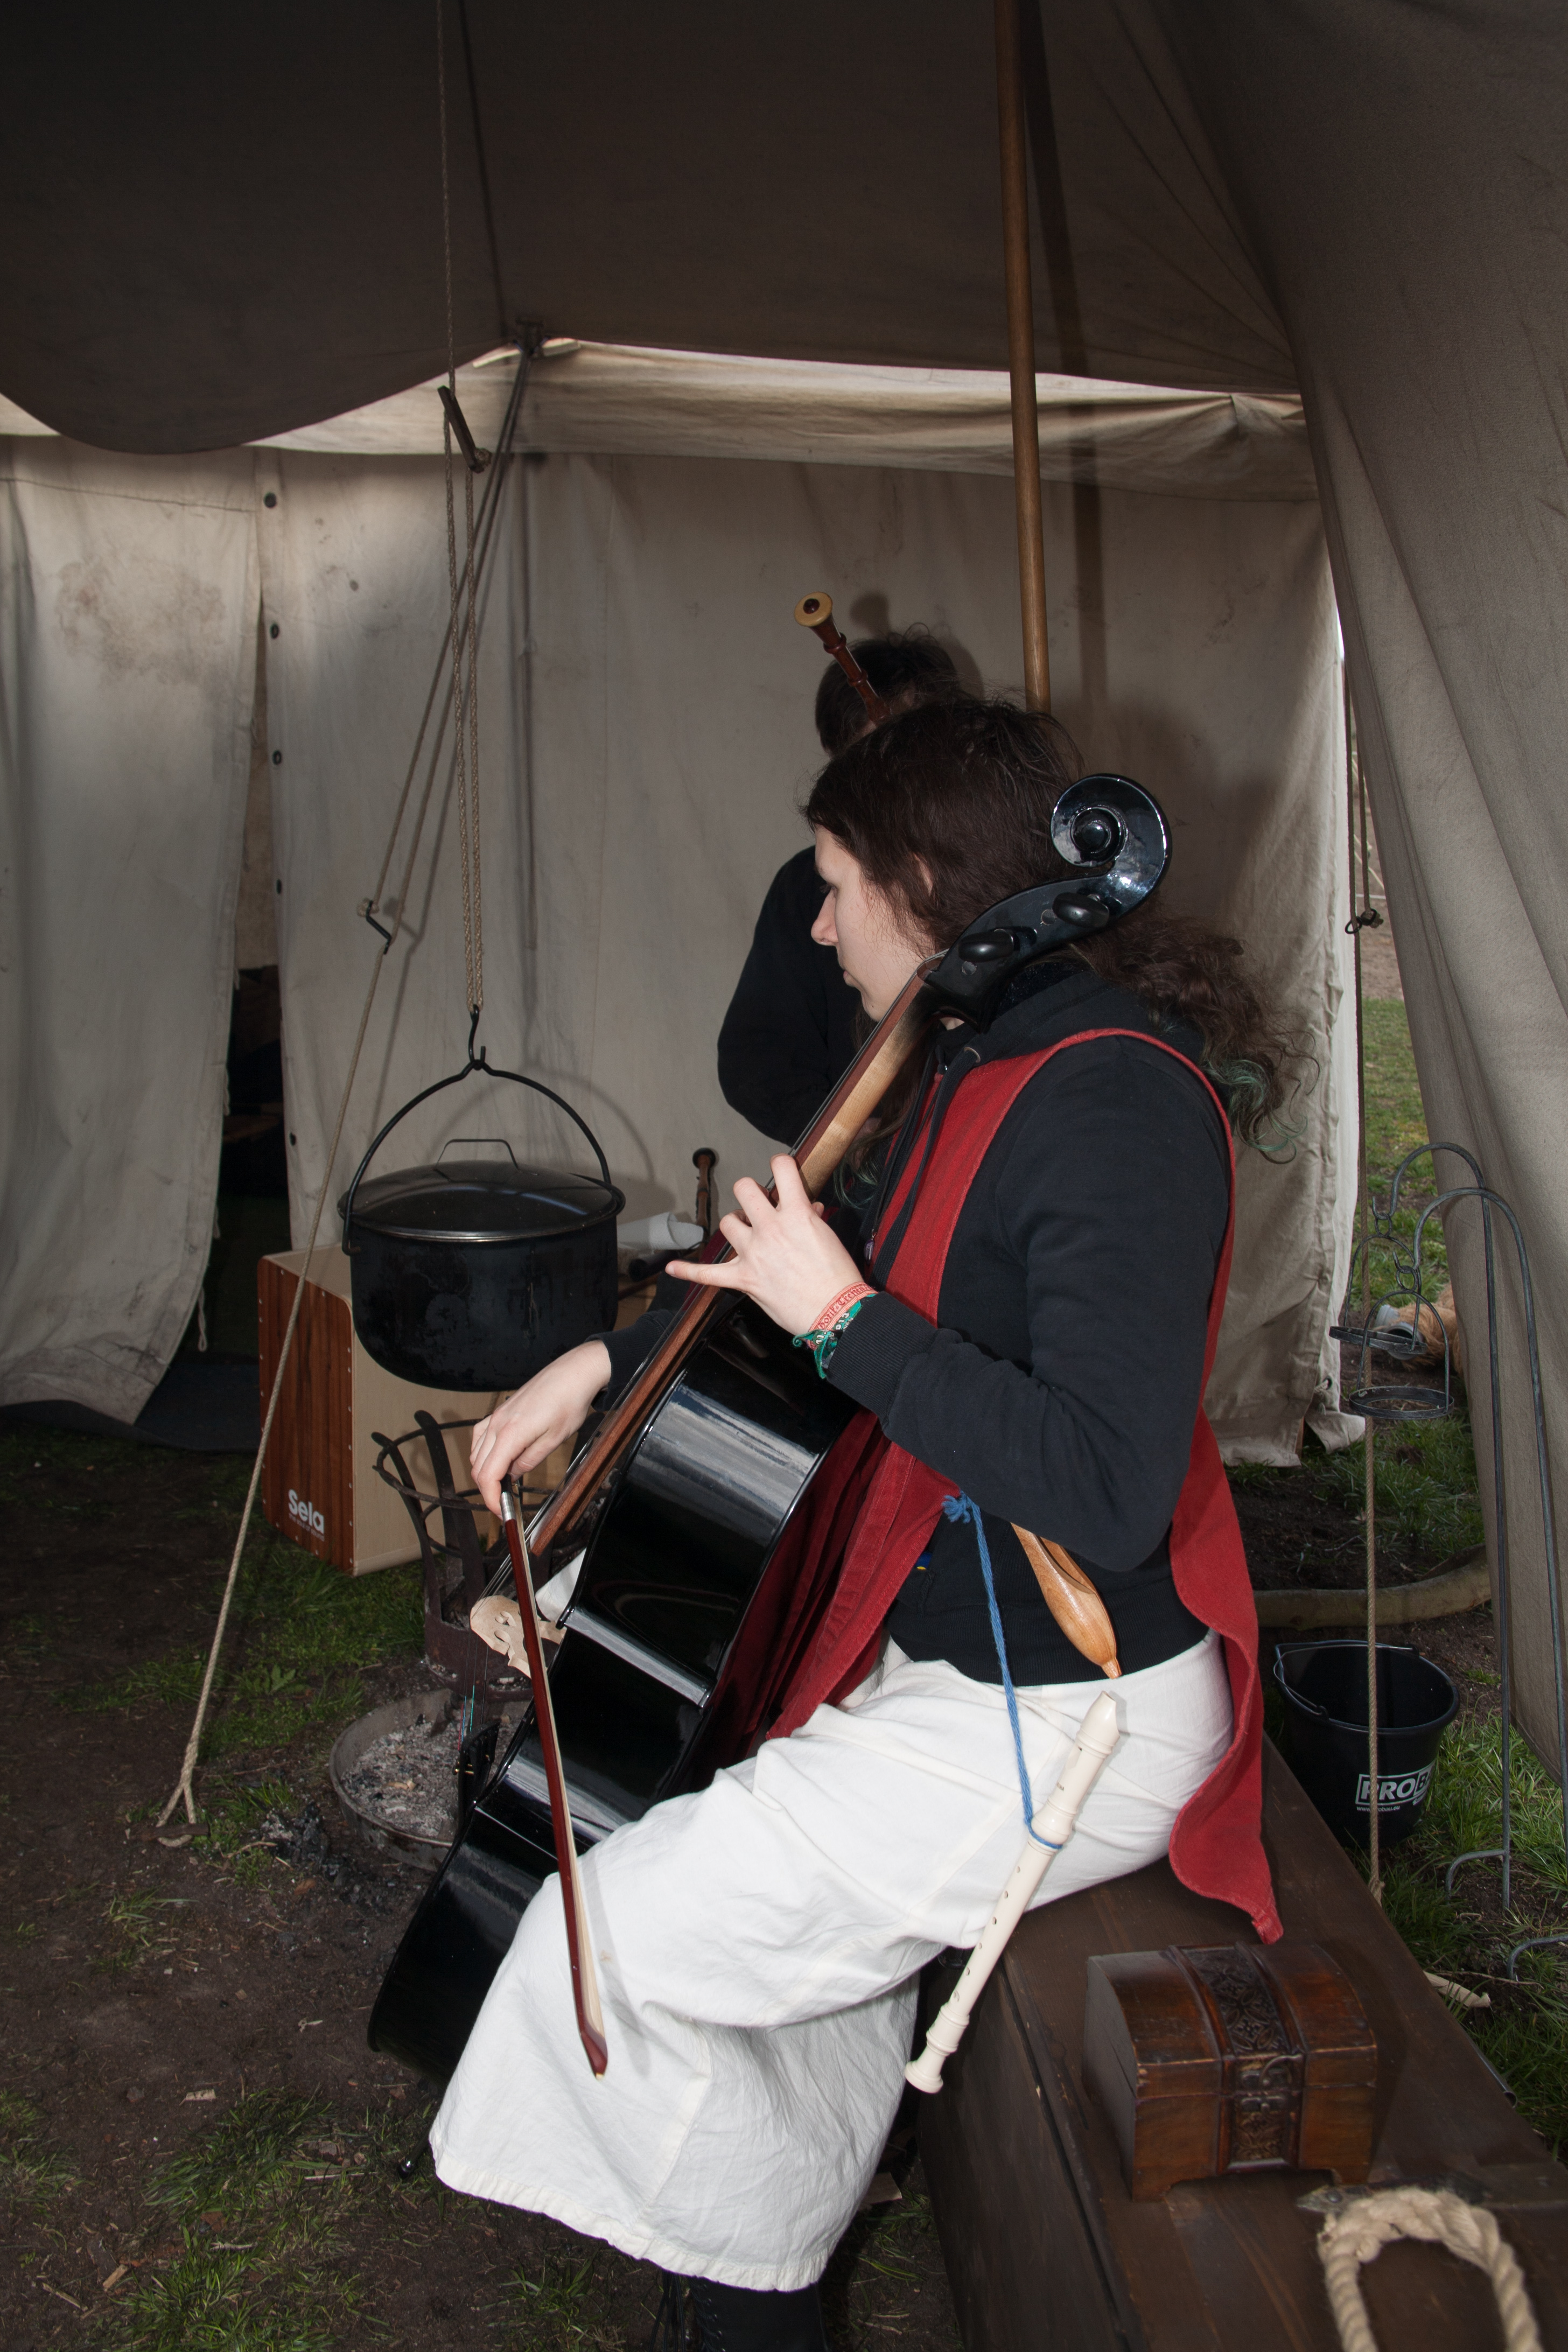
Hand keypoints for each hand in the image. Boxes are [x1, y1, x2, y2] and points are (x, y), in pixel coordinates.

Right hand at [470, 1339, 610, 1513]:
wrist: (573, 1373)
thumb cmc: (569, 1402)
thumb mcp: (554, 1439)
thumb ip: (529, 1460)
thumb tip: (512, 1476)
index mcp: (510, 1434)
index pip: (487, 1475)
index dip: (491, 1499)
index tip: (501, 1512)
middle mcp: (497, 1424)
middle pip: (478, 1467)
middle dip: (488, 1489)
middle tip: (505, 1503)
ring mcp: (497, 1415)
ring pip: (475, 1452)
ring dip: (484, 1472)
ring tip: (502, 1483)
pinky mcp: (501, 1410)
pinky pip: (480, 1435)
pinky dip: (482, 1452)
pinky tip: (496, 1458)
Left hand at [666, 1156, 862, 1335]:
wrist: (836, 1311)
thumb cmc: (837, 1277)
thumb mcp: (829, 1237)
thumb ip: (813, 1218)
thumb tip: (810, 1207)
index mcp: (797, 1214)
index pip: (782, 1169)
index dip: (780, 1164)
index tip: (780, 1168)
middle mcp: (771, 1228)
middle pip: (744, 1189)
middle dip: (750, 1193)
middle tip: (758, 1205)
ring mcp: (753, 1252)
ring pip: (728, 1222)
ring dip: (735, 1224)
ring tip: (745, 1232)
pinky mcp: (743, 1278)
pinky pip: (708, 1274)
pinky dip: (690, 1271)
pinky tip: (674, 1268)